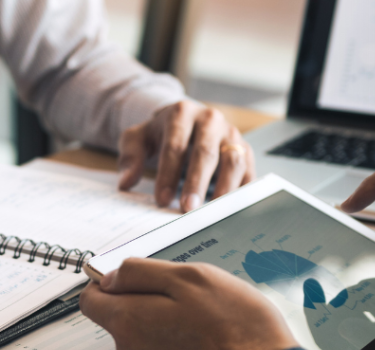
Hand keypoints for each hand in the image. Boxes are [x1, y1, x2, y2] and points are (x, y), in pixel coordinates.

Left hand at [79, 258, 296, 349]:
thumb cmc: (239, 334)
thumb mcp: (193, 278)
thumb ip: (142, 273)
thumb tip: (111, 277)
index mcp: (129, 322)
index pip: (91, 300)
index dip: (109, 285)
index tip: (131, 280)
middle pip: (122, 322)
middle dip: (148, 308)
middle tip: (190, 303)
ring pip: (147, 345)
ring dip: (169, 333)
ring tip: (209, 329)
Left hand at [118, 101, 254, 212]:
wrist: (186, 121)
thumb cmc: (161, 134)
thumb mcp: (138, 139)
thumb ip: (129, 158)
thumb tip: (126, 183)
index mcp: (182, 113)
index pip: (175, 145)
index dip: (168, 174)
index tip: (162, 199)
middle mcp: (210, 120)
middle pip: (205, 153)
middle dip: (196, 183)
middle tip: (188, 209)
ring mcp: (231, 133)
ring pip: (233, 160)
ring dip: (224, 188)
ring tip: (212, 212)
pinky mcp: (245, 149)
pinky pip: (248, 170)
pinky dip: (241, 190)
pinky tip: (230, 208)